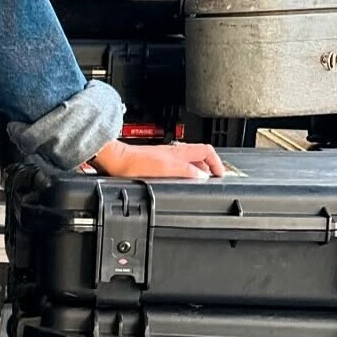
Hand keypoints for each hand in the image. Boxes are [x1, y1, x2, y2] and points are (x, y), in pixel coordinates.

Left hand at [88, 138, 226, 180]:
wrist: (115, 162)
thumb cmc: (134, 164)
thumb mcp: (165, 169)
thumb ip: (186, 172)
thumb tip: (202, 177)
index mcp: (179, 152)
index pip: (207, 151)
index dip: (217, 162)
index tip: (221, 175)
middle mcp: (174, 153)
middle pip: (199, 158)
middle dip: (209, 169)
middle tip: (212, 182)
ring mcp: (165, 158)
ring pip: (188, 164)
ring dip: (196, 173)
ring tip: (198, 185)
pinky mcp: (156, 165)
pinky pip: (176, 169)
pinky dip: (182, 177)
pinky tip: (177, 185)